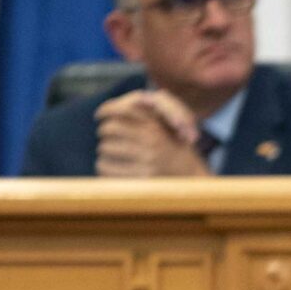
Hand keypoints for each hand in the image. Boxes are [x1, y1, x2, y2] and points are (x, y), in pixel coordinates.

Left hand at [94, 89, 209, 177]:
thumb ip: (141, 116)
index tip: (99, 115)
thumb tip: (106, 110)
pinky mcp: (140, 179)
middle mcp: (152, 141)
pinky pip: (106, 168)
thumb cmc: (171, 148)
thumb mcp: (163, 126)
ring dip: (103, 151)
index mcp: (156, 126)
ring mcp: (147, 161)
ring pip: (105, 148)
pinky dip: (103, 166)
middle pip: (109, 128)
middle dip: (104, 132)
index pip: (122, 110)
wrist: (191, 176)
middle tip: (106, 138)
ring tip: (109, 154)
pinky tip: (108, 167)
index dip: (106, 110)